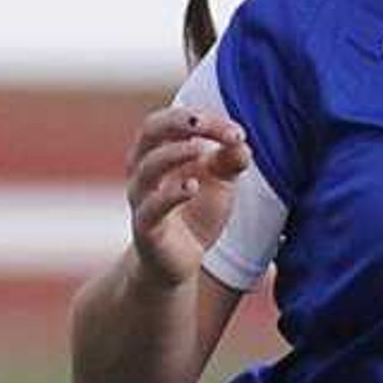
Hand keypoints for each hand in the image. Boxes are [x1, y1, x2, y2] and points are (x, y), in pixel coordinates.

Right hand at [125, 105, 250, 288]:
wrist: (179, 261)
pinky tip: (193, 186)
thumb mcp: (220, 183)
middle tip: (203, 122)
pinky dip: (171, 194)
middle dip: (177, 121)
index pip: (175, 121)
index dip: (205, 121)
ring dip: (173, 154)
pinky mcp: (146, 227)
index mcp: (160, 150)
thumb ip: (230, 161)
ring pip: (147, 167)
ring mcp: (142, 197)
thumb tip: (240, 142)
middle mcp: (144, 168)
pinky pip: (151, 207)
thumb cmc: (196, 213)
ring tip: (200, 151)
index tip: (237, 133)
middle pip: (150, 131)